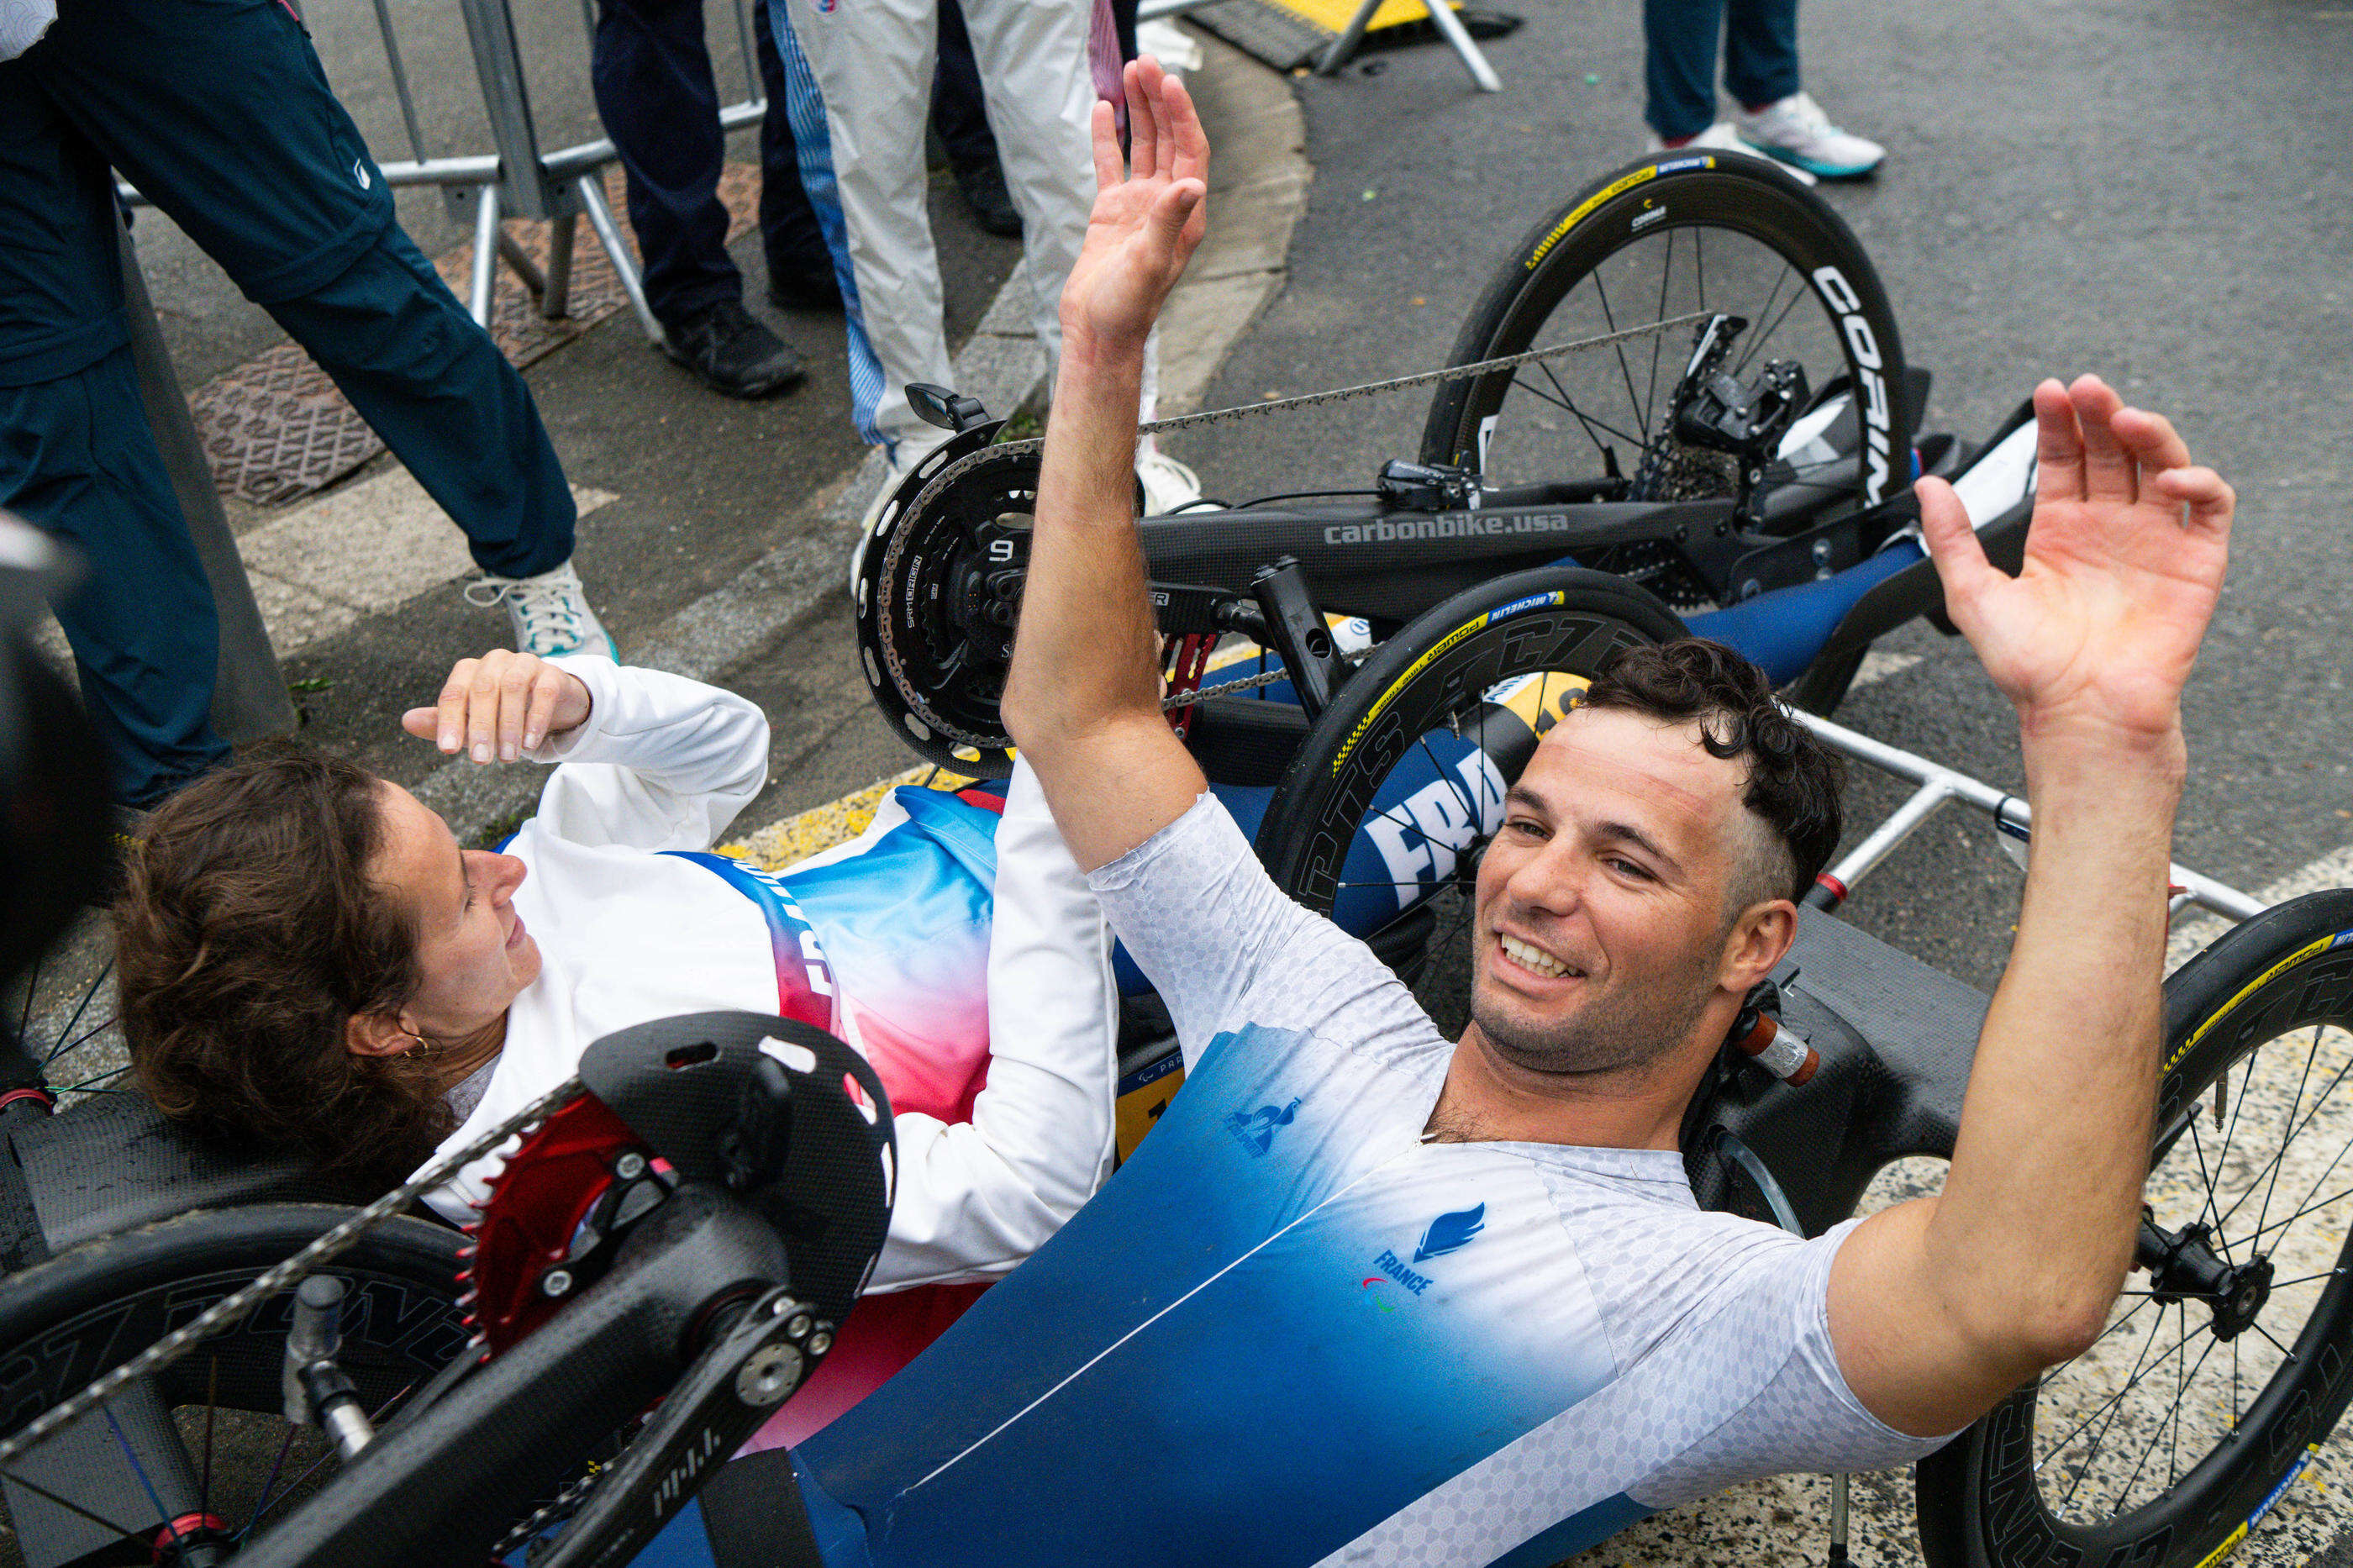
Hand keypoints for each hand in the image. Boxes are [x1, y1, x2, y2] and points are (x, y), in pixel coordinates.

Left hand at [401, 651, 592, 762]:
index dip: (448, 721)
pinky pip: (544, 693)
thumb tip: (407, 721)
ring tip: (507, 757)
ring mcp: (525, 663)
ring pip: (513, 689)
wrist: (550, 701)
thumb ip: (442, 722)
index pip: (454, 693)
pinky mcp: (552, 674)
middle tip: (480, 760)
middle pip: (483, 690)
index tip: (447, 751)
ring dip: (508, 726)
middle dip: (481, 727)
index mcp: (469, 670)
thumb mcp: (471, 719)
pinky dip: (536, 719)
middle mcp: (495, 661)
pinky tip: (529, 744)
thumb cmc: (501, 711)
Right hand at [1059, 56, 1208, 358]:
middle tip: (1145, 64)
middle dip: (1159, 101)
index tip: (1168, 82)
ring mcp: (1139, 205)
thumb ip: (1169, 221)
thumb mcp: (1150, 262)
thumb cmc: (1128, 308)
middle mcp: (1167, 204)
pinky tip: (1104, 110)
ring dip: (1139, 110)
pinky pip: (1111, 164)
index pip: (1191, 151)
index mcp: (1186, 215)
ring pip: (1142, 145)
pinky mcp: (1111, 211)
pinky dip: (1108, 137)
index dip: (1182, 115)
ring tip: (1129, 73)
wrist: (1097, 332)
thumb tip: (1193, 183)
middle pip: (1168, 139)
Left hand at [1918, 375, 2231, 752]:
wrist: (2078, 712)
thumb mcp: (1974, 594)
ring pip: (2161, 464)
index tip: (2048, 393)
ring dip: (2149, 434)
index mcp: (2060, 531)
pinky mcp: (2195, 561)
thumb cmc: (2029, 667)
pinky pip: (2209, 507)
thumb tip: (1926, 484)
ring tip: (2123, 417)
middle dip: (2100, 414)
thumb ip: (1951, 537)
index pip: (2062, 459)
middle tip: (2086, 390)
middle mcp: (2108, 528)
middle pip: (2111, 451)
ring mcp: (2154, 540)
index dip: (2058, 424)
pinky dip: (2199, 480)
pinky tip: (2170, 474)